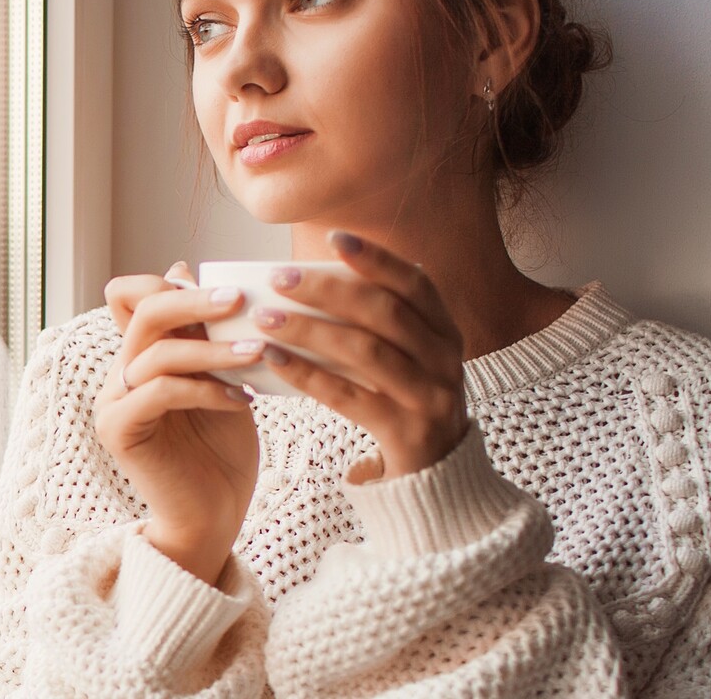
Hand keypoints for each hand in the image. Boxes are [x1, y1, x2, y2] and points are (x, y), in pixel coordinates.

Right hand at [97, 262, 262, 583]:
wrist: (213, 517)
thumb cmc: (221, 450)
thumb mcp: (221, 378)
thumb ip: (204, 333)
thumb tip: (184, 267)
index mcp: (139, 355)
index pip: (131, 295)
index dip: (170, 283)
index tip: (229, 288)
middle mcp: (118, 372)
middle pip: (143, 311)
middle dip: (195, 301)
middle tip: (242, 300)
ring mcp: (113, 401)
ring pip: (157, 352)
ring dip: (213, 349)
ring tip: (258, 352)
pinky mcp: (120, 431)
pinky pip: (159, 392)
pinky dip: (205, 389)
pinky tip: (242, 399)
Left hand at [254, 230, 471, 478]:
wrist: (438, 472)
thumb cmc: (406, 398)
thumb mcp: (410, 356)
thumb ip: (377, 322)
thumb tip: (308, 279)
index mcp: (446, 332)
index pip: (416, 285)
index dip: (376, 259)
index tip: (333, 238)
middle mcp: (444, 360)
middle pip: (384, 313)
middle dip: (328, 291)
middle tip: (281, 277)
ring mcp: (428, 397)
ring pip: (365, 352)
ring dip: (310, 330)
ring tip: (265, 317)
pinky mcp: (405, 432)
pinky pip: (348, 397)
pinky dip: (307, 375)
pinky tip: (273, 358)